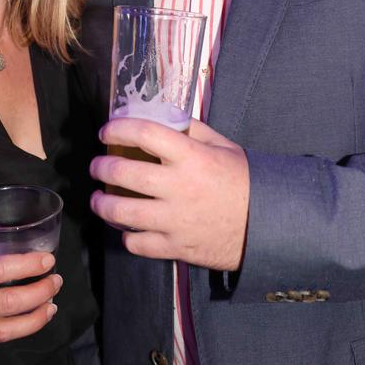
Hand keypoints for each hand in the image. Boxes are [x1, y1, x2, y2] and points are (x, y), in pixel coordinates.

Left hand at [90, 118, 248, 269]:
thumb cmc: (243, 181)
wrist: (266, 225)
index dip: (118, 128)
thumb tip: (162, 117)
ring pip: (122, 211)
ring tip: (99, 199)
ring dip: (102, 203)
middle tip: (97, 165)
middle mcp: (179, 187)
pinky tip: (127, 227)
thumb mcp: (222, 146)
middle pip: (123, 172)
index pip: (143, 133)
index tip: (107, 131)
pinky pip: (138, 243)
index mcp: (191, 156)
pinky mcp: (175, 247)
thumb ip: (191, 130)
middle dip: (101, 166)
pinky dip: (127, 235)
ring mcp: (175, 219)